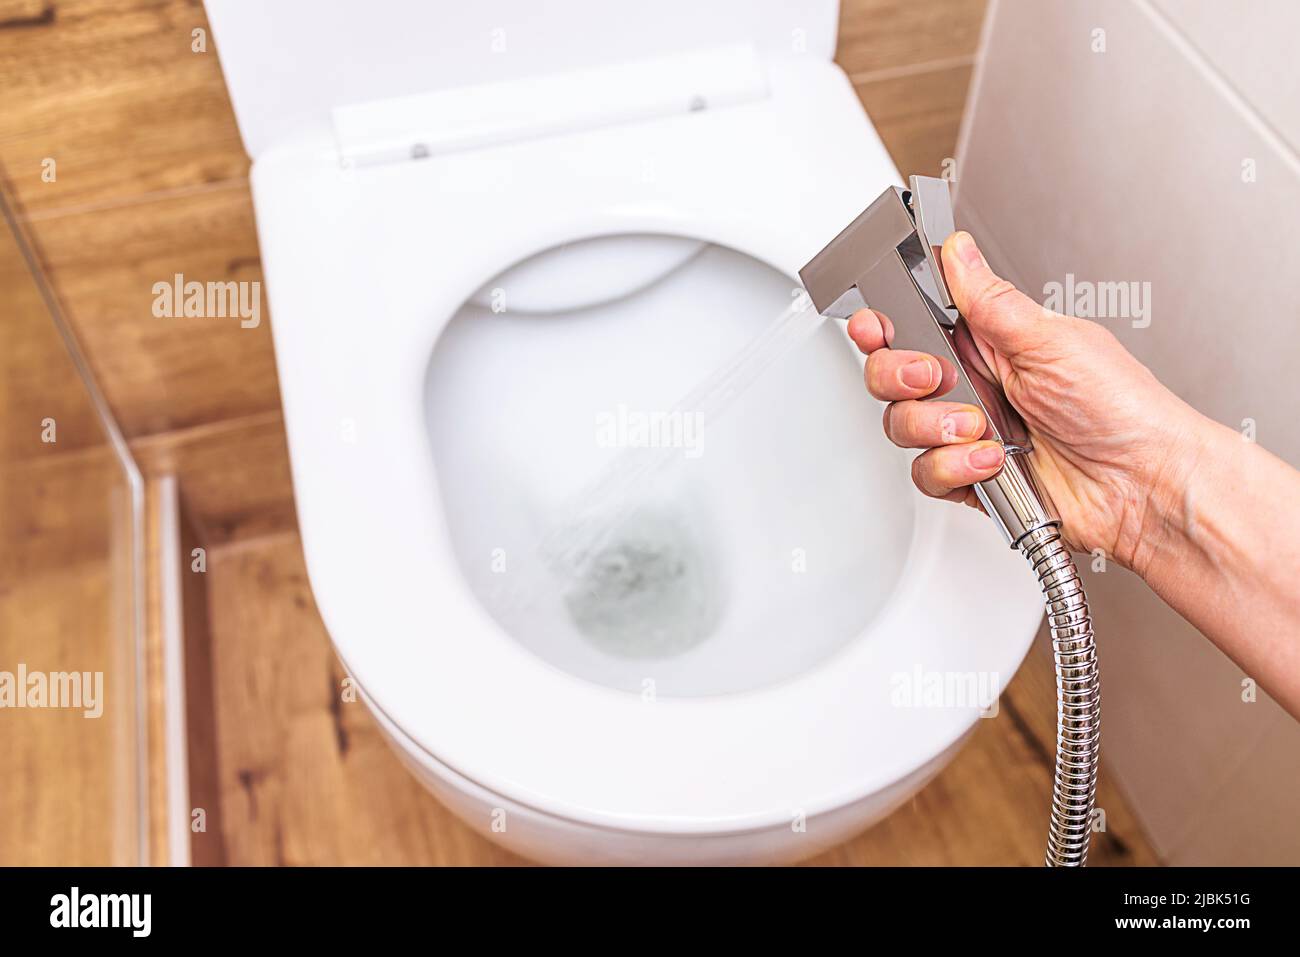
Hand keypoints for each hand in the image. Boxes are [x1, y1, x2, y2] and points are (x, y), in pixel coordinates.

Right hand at [847, 230, 1207, 572]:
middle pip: (892, 376)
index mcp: (992, 342)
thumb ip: (991, 301)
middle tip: (937, 379)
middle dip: (902, 376)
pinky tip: (993, 461)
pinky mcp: (969, 478)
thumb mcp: (1053, 340)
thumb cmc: (1122, 409)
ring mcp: (968, 434)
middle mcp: (974, 386)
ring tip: (983, 428)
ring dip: (938, 428)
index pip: (915, 324)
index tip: (874, 327)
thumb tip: (959, 253)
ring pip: (902, 426)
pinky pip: (926, 473)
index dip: (882, 325)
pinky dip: (955, 467)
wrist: (1142, 485)